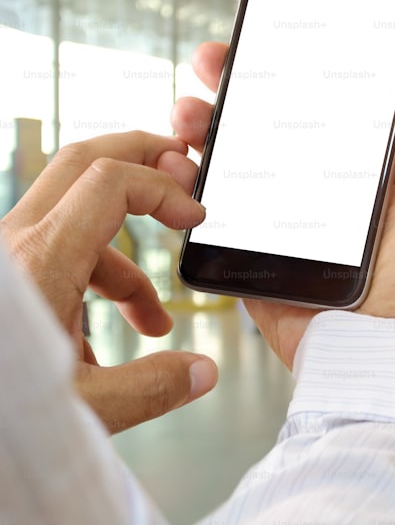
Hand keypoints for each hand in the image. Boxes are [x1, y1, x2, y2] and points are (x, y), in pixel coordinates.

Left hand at [0, 132, 218, 431]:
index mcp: (40, 261)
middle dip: (144, 160)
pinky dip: (94, 281)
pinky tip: (103, 347)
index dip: (165, 189)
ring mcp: (8, 258)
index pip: (112, 183)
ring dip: (125, 256)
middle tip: (185, 170)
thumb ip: (152, 387)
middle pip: (85, 163)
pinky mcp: (7, 281)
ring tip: (155, 322)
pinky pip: (57, 256)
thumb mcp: (83, 407)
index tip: (196, 218)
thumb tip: (202, 372)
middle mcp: (17, 245)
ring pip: (74, 220)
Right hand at [171, 43, 394, 368]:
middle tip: (218, 56)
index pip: (343, 101)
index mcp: (383, 167)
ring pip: (247, 153)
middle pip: (285, 117)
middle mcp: (336, 183)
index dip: (312, 65)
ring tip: (193, 106)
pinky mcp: (260, 244)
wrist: (385, 359)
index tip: (284, 31)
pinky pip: (223, 203)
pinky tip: (182, 155)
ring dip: (214, 123)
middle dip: (247, 83)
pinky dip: (197, 177)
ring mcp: (294, 212)